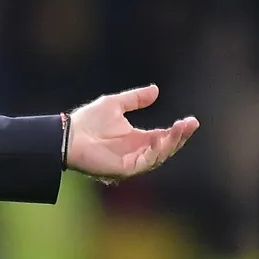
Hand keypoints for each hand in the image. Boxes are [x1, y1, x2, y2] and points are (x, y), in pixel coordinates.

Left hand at [65, 84, 197, 182]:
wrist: (68, 134)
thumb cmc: (88, 121)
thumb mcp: (115, 104)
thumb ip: (135, 99)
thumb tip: (156, 90)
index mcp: (137, 138)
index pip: (163, 136)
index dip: (178, 130)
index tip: (191, 120)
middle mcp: (137, 151)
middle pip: (166, 147)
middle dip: (179, 136)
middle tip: (191, 124)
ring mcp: (132, 161)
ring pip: (159, 155)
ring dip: (171, 143)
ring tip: (181, 129)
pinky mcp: (125, 169)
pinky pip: (145, 162)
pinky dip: (155, 152)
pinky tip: (161, 140)